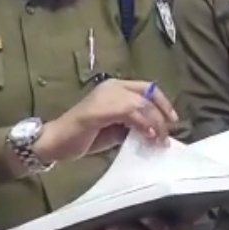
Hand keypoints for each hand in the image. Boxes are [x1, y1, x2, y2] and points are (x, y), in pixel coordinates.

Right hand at [33, 80, 177, 162]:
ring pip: (141, 104)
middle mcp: (112, 87)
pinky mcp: (99, 109)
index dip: (164, 103)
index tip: (173, 121)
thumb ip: (135, 125)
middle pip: (148, 96)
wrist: (55, 142)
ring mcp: (105, 96)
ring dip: (154, 123)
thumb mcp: (117, 129)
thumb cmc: (85, 136)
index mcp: (116, 88)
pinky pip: (129, 113)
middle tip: (166, 136)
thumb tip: (158, 131)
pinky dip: (142, 125)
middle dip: (162, 116)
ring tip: (158, 140)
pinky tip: (147, 136)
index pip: (148, 88)